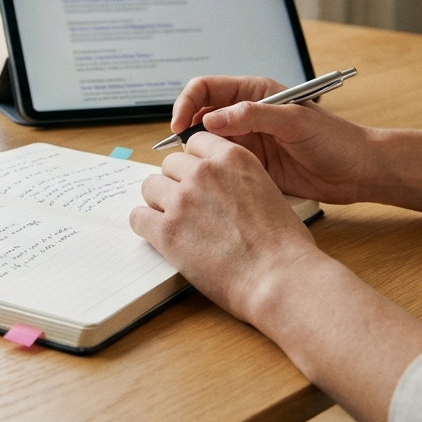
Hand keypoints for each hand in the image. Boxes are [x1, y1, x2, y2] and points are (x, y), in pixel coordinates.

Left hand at [130, 132, 321, 322]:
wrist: (279, 278)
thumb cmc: (284, 245)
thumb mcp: (268, 191)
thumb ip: (237, 180)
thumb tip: (219, 187)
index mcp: (232, 158)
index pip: (194, 142)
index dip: (194, 162)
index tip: (195, 177)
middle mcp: (203, 173)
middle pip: (169, 164)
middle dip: (176, 183)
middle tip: (187, 207)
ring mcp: (182, 200)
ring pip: (150, 186)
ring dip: (159, 202)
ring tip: (175, 223)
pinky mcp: (166, 230)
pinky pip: (138, 217)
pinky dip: (145, 226)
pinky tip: (160, 237)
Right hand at [171, 76, 374, 203]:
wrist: (359, 171)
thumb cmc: (336, 139)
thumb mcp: (295, 121)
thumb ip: (253, 115)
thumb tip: (210, 120)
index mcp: (254, 93)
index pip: (206, 88)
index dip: (187, 103)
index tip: (179, 125)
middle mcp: (246, 114)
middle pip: (199, 115)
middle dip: (185, 130)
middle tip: (182, 152)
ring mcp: (248, 141)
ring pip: (206, 143)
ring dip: (196, 153)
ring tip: (195, 169)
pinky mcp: (251, 165)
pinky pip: (221, 165)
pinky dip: (211, 172)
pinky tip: (211, 181)